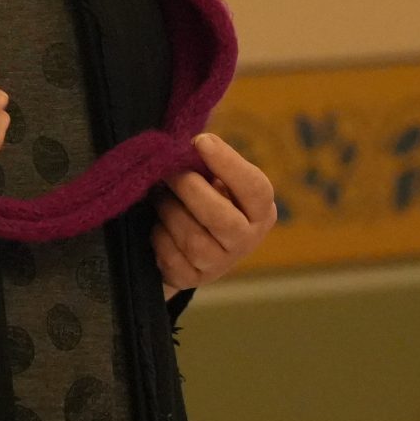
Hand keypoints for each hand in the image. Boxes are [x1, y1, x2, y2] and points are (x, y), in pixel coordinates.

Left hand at [154, 131, 276, 297]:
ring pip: (191, 239)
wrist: (192, 243)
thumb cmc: (206, 198)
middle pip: (220, 218)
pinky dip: (159, 235)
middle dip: (189, 190)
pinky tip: (160, 225)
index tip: (200, 141)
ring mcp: (220, 264)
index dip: (228, 163)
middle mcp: (247, 240)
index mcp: (260, 210)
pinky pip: (170, 255)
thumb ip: (208, 164)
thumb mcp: (215, 179)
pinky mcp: (192, 279)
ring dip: (169, 212)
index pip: (254, 188)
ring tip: (161, 197)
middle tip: (168, 172)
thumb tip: (190, 145)